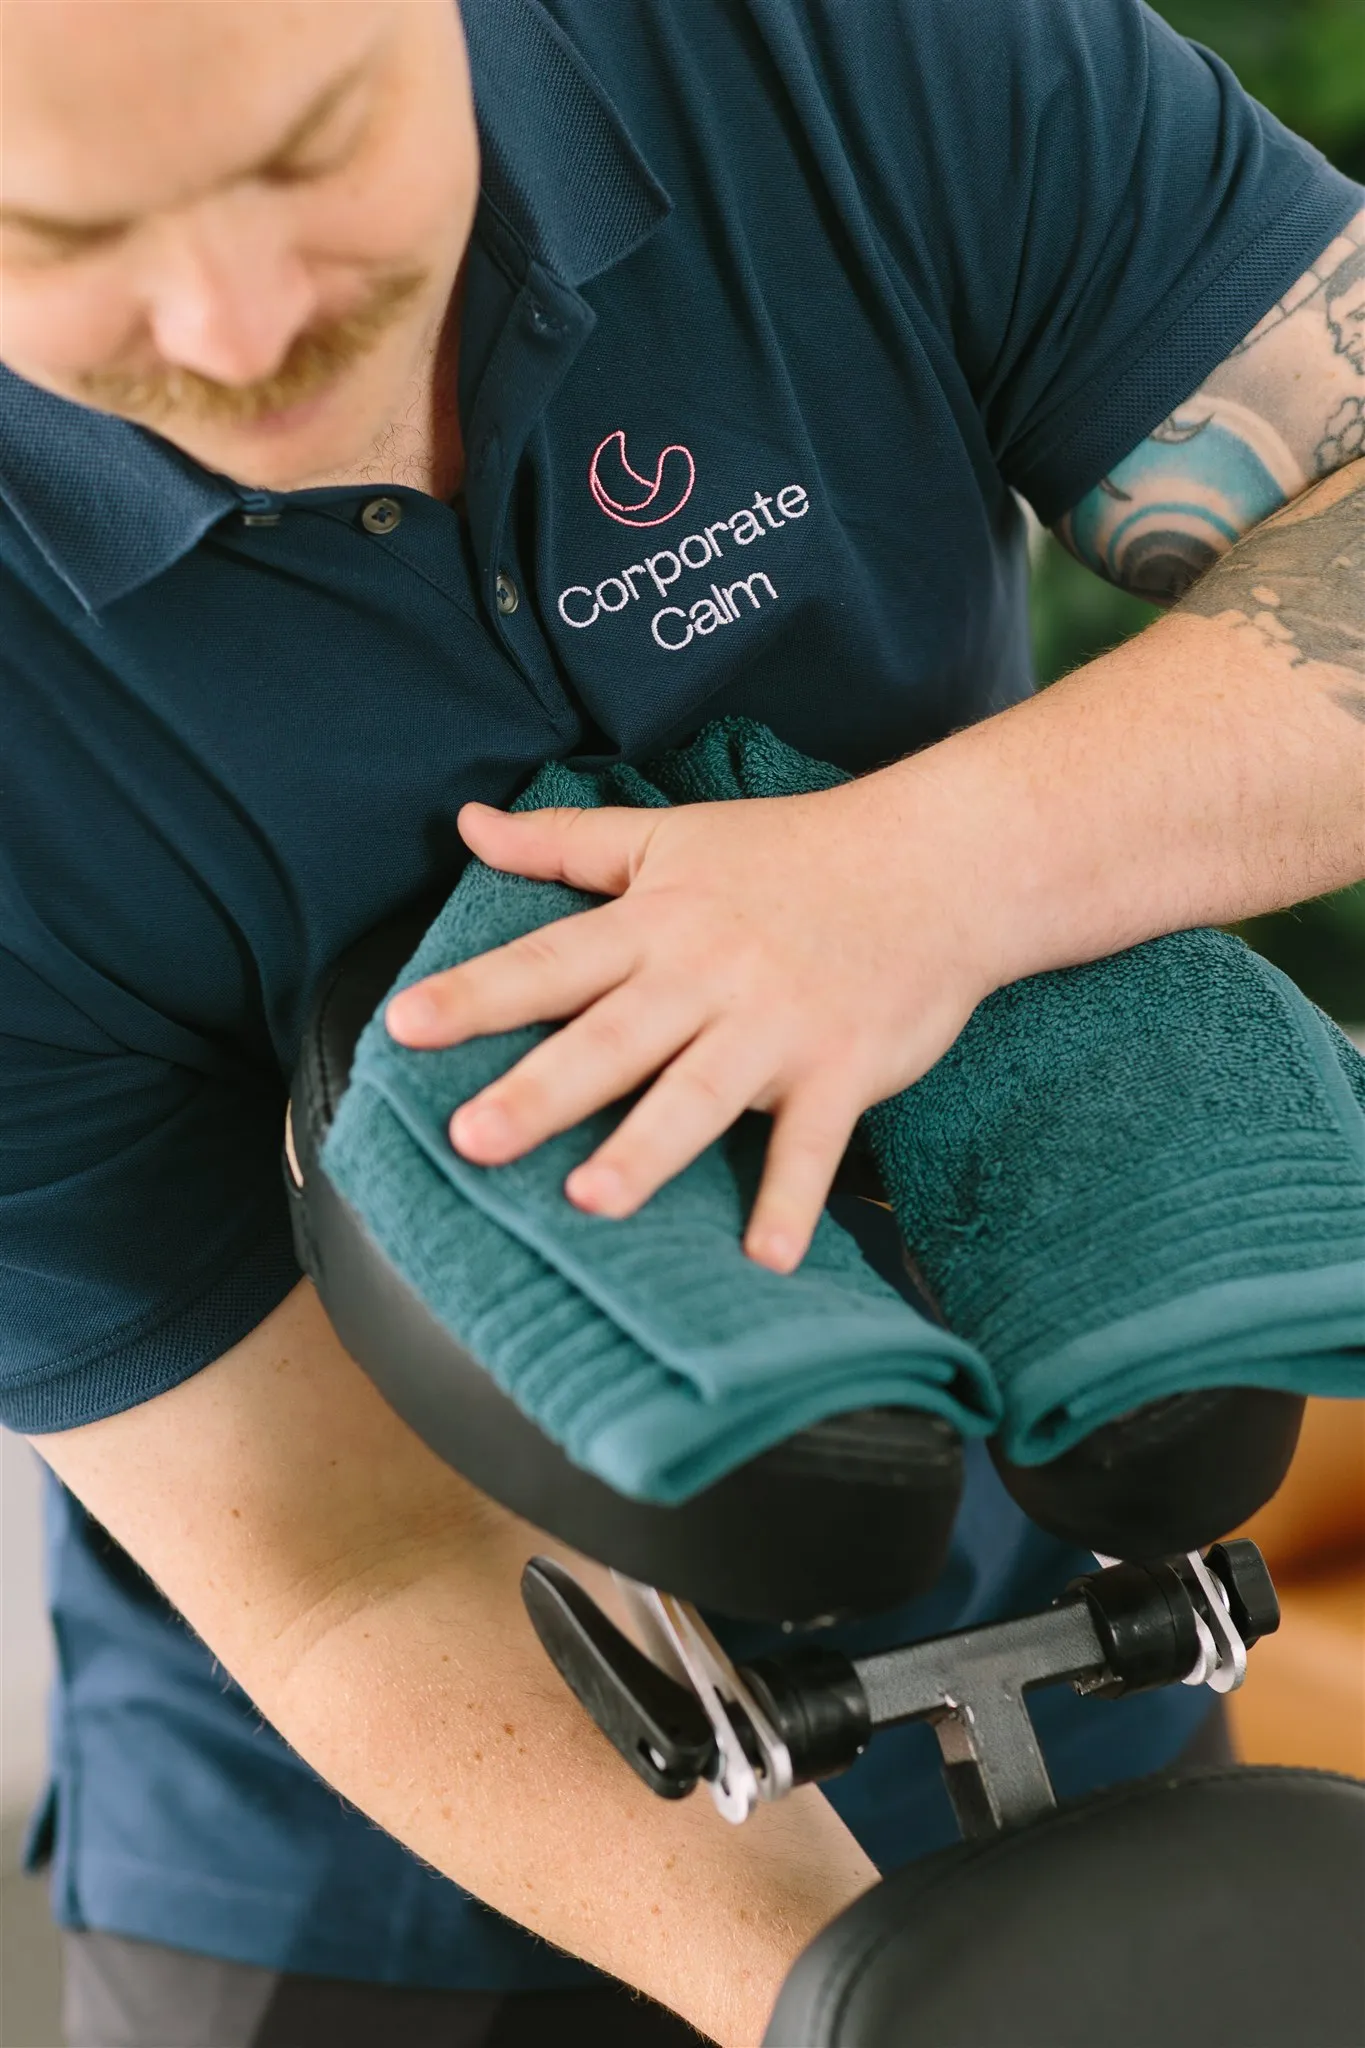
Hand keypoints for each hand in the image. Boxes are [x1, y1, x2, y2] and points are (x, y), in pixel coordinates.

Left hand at [384, 770, 994, 1270]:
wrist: (937, 864)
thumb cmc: (793, 852)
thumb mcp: (671, 837)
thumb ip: (564, 843)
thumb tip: (467, 826)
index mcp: (657, 924)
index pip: (550, 961)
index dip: (476, 994)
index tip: (403, 1027)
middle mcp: (707, 977)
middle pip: (612, 1039)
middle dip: (542, 1090)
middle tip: (471, 1139)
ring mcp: (777, 1027)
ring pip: (701, 1096)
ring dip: (649, 1149)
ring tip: (589, 1202)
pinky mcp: (843, 1070)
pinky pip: (815, 1145)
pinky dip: (794, 1200)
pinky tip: (767, 1260)